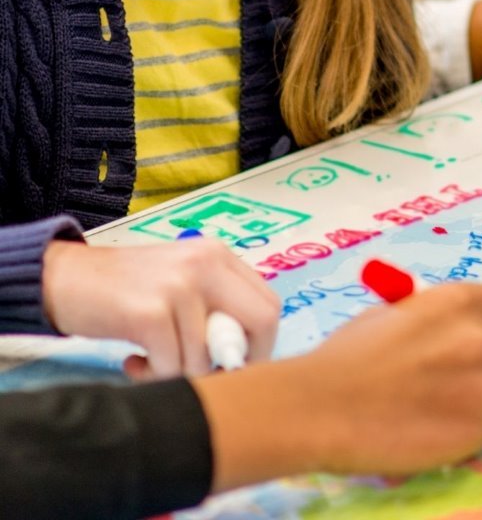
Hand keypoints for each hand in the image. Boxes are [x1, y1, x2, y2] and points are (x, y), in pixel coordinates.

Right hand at [42, 238, 280, 379]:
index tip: (235, 366)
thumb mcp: (178, 283)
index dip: (259, 345)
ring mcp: (179, 286)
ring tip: (150, 363)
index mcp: (219, 256)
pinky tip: (133, 361)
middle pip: (259, 323)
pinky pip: (171, 365)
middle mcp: (207, 264)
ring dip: (179, 374)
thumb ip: (211, 306)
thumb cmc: (122, 288)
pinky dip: (154, 376)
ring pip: (207, 356)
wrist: (61, 278)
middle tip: (203, 375)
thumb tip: (241, 355)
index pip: (268, 304)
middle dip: (236, 362)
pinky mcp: (149, 312)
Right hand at [199, 283, 481, 489]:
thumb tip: (470, 326)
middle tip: (461, 379)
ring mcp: (480, 390)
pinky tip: (428, 429)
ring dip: (481, 401)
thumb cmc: (350, 354)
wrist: (320, 407)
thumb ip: (446, 317)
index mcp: (463, 303)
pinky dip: (462, 432)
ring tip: (438, 406)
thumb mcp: (403, 311)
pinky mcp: (472, 433)